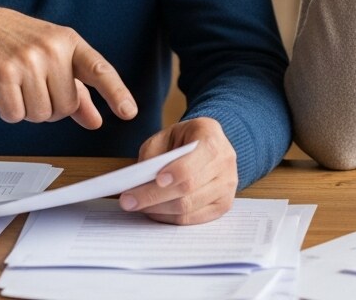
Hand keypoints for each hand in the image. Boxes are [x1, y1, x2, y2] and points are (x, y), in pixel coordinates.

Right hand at [0, 3, 136, 127]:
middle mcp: (51, 49)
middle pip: (66, 107)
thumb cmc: (16, 43)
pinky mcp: (3, 74)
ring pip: (41, 114)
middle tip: (33, 87)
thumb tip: (96, 121)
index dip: (116, 92)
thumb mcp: (52, 57)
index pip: (99, 69)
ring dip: (28, 110)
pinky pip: (16, 115)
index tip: (129, 112)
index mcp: (69, 41)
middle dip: (51, 107)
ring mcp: (27, 60)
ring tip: (18, 86)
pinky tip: (3, 92)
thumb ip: (78, 91)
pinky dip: (9, 111)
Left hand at [118, 117, 236, 224]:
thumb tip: (138, 182)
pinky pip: (193, 219)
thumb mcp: (166, 136)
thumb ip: (153, 155)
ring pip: (189, 207)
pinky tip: (154, 211)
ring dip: (158, 210)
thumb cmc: (184, 140)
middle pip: (188, 188)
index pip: (195, 160)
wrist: (209, 145)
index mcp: (211, 137)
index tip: (156, 180)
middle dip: (154, 196)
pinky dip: (169, 218)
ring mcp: (227, 185)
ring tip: (138, 206)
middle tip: (128, 200)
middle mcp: (225, 161)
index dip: (175, 172)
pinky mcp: (224, 205)